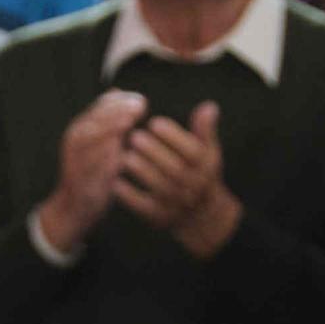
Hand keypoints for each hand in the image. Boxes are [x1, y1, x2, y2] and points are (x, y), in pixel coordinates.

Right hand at [38, 90, 146, 250]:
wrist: (74, 206)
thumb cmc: (94, 171)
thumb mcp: (99, 142)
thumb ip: (109, 120)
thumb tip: (119, 91)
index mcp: (82, 128)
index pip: (100, 106)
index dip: (120, 101)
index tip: (142, 102)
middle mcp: (75, 140)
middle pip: (95, 118)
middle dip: (116, 110)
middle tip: (139, 107)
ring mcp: (75, 159)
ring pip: (90, 139)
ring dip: (108, 129)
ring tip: (128, 122)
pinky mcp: (80, 179)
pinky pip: (91, 167)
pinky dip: (104, 158)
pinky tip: (122, 154)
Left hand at [114, 101, 241, 257]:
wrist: (200, 215)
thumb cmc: (198, 172)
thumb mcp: (206, 151)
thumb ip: (203, 130)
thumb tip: (209, 106)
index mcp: (205, 167)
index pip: (192, 151)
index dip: (174, 136)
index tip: (154, 121)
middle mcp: (193, 187)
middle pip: (175, 169)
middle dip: (154, 151)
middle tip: (134, 136)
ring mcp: (177, 204)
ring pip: (160, 187)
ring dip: (142, 171)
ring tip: (124, 155)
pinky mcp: (160, 217)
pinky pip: (144, 207)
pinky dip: (130, 195)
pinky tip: (115, 181)